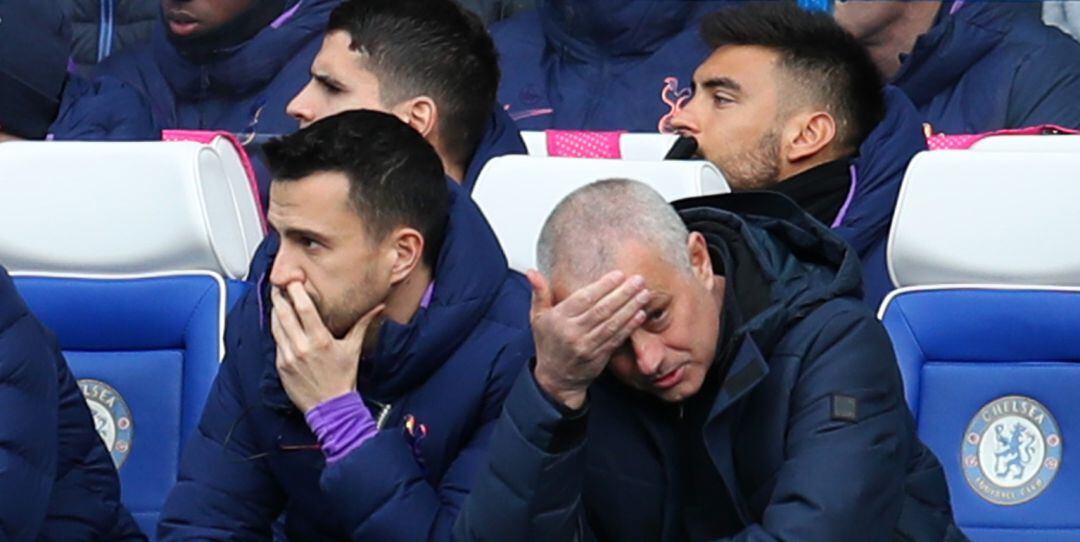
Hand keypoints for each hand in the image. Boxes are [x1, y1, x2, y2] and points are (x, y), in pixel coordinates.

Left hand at [270, 282, 384, 413]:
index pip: (304, 308)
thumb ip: (363, 324)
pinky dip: (276, 329)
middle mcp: (302, 346)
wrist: (330, 406)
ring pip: (276, 326)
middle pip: (284, 313)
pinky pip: (276, 341)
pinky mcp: (281, 365)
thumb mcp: (353, 349)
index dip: (296, 291)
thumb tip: (378, 307)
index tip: (294, 279)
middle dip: (280, 296)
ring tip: (277, 299)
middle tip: (279, 284)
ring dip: (275, 310)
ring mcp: (288, 356)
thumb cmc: (343, 378)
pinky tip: (279, 322)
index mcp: (320, 340)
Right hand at [528, 270, 650, 409]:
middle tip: (638, 280)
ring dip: (630, 308)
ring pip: (612, 323)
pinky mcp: (599, 356)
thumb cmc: (548, 344)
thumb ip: (539, 293)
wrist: (555, 379)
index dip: (602, 286)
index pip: (583, 299)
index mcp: (558, 319)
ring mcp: (587, 345)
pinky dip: (630, 326)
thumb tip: (532, 272)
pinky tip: (640, 315)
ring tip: (644, 294)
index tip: (618, 275)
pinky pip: (616, 339)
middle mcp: (573, 332)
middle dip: (623, 293)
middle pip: (601, 310)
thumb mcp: (537, 318)